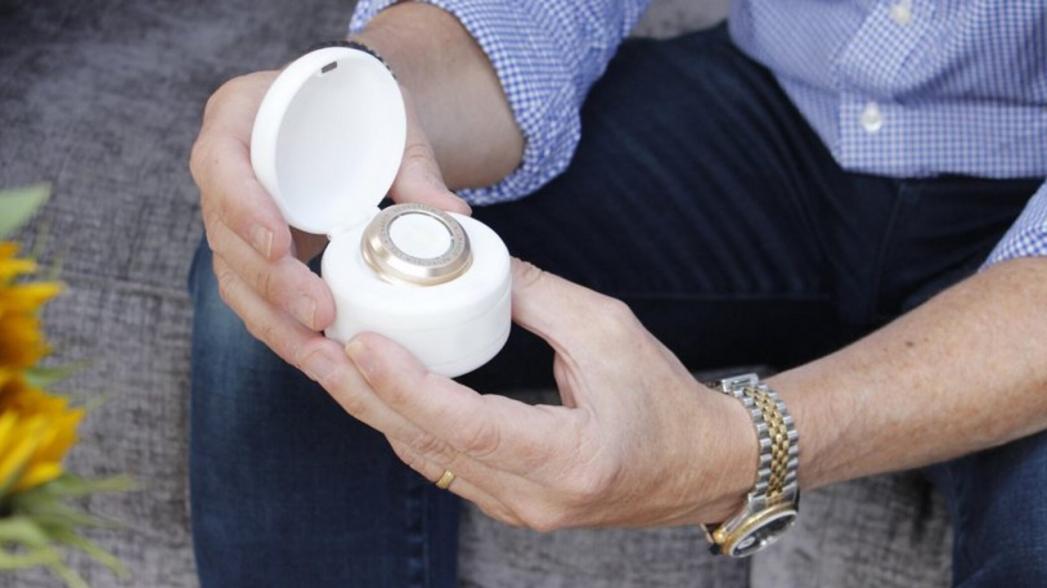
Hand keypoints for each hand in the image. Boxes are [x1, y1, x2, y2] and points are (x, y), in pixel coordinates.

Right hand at [188, 70, 469, 367]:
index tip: (281, 243)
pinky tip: (316, 356)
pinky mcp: (251, 253)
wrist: (351, 118)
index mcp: (240, 117)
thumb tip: (455, 216)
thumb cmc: (364, 109)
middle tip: (320, 315)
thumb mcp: (393, 125)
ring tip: (320, 355)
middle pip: (225, 235)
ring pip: (234, 277)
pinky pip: (253, 296)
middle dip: (271, 283)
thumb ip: (414, 167)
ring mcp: (232, 216)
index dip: (243, 207)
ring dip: (275, 320)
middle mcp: (224, 169)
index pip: (220, 163)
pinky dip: (282, 328)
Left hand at [301, 260, 756, 530]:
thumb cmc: (667, 400)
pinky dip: (404, 425)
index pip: (467, 424)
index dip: (405, 384)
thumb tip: (474, 260)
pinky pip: (441, 466)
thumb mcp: (608, 330)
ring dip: (374, 410)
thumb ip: (536, 294)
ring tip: (329, 361)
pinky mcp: (511, 504)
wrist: (701, 466)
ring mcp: (519, 510)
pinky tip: (376, 390)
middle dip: (363, 394)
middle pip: (426, 446)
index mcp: (568, 457)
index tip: (361, 343)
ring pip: (424, 459)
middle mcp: (536, 497)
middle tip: (315, 344)